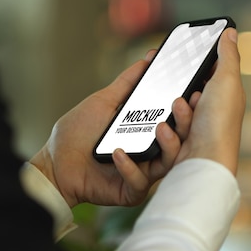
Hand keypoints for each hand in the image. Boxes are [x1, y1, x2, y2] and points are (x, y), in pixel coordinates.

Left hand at [30, 52, 193, 207]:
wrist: (54, 163)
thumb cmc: (78, 133)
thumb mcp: (105, 101)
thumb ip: (128, 82)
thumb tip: (148, 58)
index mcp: (149, 132)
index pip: (177, 121)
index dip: (189, 108)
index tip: (196, 90)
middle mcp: (152, 153)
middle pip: (181, 141)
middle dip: (186, 123)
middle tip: (183, 104)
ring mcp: (143, 174)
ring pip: (168, 163)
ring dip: (169, 145)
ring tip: (161, 127)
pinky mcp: (130, 192)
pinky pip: (139, 182)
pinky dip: (130, 167)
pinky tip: (118, 153)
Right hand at [175, 28, 245, 174]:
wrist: (204, 162)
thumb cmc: (220, 123)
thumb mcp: (226, 81)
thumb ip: (227, 55)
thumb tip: (231, 31)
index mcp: (225, 97)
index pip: (209, 74)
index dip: (197, 67)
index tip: (184, 61)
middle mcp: (212, 114)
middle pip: (187, 93)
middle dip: (182, 94)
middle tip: (185, 99)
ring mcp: (196, 131)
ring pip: (175, 112)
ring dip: (176, 113)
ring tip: (179, 116)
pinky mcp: (181, 146)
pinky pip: (167, 132)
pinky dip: (168, 133)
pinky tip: (169, 133)